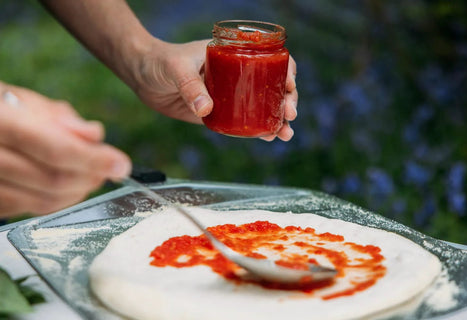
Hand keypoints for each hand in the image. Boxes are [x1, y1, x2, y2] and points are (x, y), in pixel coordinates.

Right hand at [0, 83, 130, 217]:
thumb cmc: (0, 111)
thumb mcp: (25, 101)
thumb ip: (60, 118)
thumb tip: (94, 134)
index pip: (56, 149)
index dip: (95, 160)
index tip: (121, 164)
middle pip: (54, 180)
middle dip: (92, 176)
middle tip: (112, 168)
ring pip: (45, 201)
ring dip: (80, 190)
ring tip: (95, 175)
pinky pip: (32, 210)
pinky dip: (61, 200)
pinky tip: (73, 186)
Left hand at [133, 39, 297, 140]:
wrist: (142, 76)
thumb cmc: (160, 61)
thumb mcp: (176, 69)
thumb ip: (191, 87)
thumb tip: (206, 109)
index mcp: (232, 54)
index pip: (268, 58)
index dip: (285, 70)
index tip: (289, 85)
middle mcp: (236, 74)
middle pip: (271, 85)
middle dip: (286, 100)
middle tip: (289, 115)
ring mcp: (228, 94)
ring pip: (260, 106)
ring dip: (276, 119)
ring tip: (286, 134)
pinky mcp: (218, 112)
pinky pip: (242, 121)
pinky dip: (256, 130)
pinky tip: (268, 137)